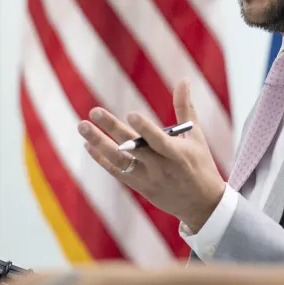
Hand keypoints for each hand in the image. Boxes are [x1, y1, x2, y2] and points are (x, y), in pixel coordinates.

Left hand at [79, 80, 225, 232]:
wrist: (201, 205)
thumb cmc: (200, 165)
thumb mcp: (196, 137)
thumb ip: (185, 108)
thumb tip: (183, 79)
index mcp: (178, 155)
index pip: (159, 141)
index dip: (146, 129)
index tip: (131, 113)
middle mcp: (161, 168)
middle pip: (133, 148)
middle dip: (112, 129)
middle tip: (94, 111)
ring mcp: (148, 179)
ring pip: (119, 161)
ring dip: (99, 143)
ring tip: (82, 126)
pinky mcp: (139, 187)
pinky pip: (117, 172)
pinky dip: (101, 159)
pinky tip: (88, 144)